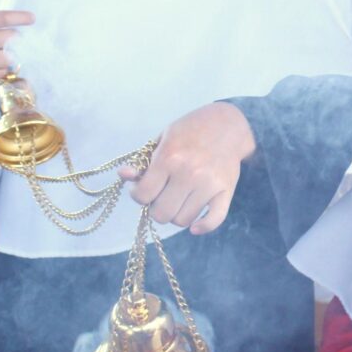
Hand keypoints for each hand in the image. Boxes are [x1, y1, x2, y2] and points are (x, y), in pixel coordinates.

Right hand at [0, 0, 34, 98]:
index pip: (1, 18)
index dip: (20, 17)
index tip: (33, 18)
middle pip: (9, 38)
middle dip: (15, 39)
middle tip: (11, 41)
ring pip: (8, 57)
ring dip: (10, 56)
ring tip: (3, 53)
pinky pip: (1, 72)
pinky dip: (2, 69)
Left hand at [119, 103, 254, 234]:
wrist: (227, 124)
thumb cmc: (190, 130)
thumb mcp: (162, 139)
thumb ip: (142, 160)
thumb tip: (123, 175)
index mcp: (169, 157)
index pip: (143, 195)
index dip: (138, 196)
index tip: (143, 190)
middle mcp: (189, 173)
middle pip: (161, 213)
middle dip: (156, 208)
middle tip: (161, 196)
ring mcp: (209, 184)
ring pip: (182, 220)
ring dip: (176, 214)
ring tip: (178, 200)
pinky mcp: (226, 191)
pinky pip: (213, 221)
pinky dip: (202, 227)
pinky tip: (195, 226)